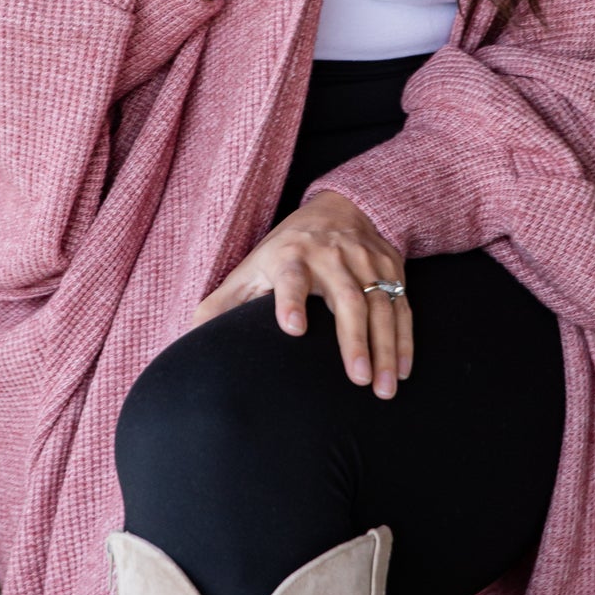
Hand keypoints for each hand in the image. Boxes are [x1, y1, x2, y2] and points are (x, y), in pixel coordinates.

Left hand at [192, 189, 412, 398]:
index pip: (291, 276)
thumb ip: (223, 303)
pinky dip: (405, 340)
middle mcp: (332, 255)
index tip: (293, 328)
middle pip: (347, 298)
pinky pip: (403, 306)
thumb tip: (189, 337)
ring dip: (385, 348)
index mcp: (291, 255)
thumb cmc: (286, 249)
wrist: (342, 206)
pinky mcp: (392, 267)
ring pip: (381, 305)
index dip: (292, 299)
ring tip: (384, 389)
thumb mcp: (252, 267)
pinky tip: (403, 371)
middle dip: (354, 340)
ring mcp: (366, 260)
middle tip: (358, 380)